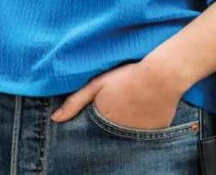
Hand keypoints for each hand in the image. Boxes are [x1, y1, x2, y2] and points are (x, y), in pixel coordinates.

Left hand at [50, 59, 181, 128]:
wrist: (161, 77)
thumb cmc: (127, 77)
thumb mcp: (97, 84)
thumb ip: (75, 101)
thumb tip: (55, 119)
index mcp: (103, 123)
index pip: (92, 134)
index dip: (94, 125)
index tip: (98, 114)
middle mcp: (120, 136)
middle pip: (109, 136)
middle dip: (110, 127)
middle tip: (118, 106)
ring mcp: (138, 138)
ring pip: (127, 137)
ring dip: (126, 127)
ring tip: (131, 107)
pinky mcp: (155, 135)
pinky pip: (145, 135)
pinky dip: (143, 126)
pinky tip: (145, 109)